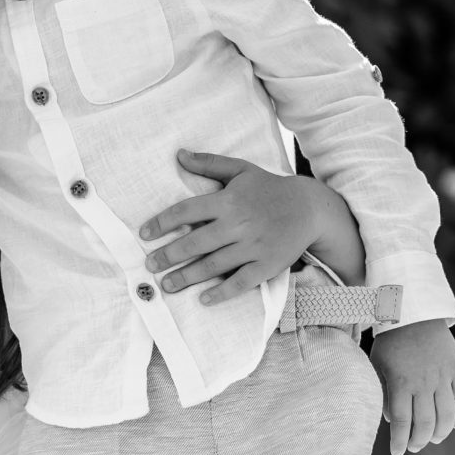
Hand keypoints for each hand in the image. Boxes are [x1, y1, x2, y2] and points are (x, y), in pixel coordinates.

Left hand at [137, 150, 337, 304]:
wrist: (309, 208)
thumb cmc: (269, 188)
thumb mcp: (241, 170)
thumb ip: (209, 164)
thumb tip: (179, 154)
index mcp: (229, 200)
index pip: (187, 211)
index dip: (162, 223)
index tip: (144, 235)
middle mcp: (239, 223)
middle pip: (195, 242)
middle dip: (169, 255)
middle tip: (150, 265)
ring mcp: (253, 246)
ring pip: (214, 265)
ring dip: (187, 277)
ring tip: (166, 285)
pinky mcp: (267, 265)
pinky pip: (241, 282)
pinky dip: (222, 292)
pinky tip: (204, 299)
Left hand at [369, 318, 454, 454]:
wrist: (413, 313)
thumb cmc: (391, 343)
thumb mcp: (377, 367)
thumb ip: (384, 395)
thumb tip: (393, 421)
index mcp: (401, 382)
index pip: (402, 422)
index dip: (400, 441)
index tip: (397, 452)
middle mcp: (424, 382)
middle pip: (426, 423)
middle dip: (419, 440)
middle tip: (414, 446)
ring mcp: (444, 376)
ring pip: (447, 416)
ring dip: (441, 433)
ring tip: (434, 438)